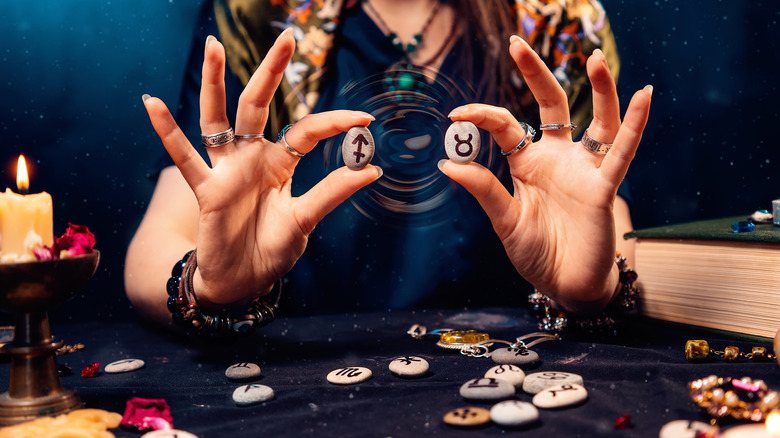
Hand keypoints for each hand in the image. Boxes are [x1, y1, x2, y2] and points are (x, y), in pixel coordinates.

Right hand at [141, 30, 381, 306]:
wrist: (241, 282)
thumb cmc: (271, 250)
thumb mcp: (305, 220)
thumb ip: (332, 192)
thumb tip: (373, 169)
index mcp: (280, 164)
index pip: (306, 131)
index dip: (334, 123)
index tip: (365, 120)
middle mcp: (252, 159)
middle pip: (259, 105)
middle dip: (271, 72)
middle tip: (288, 38)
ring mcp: (226, 170)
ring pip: (217, 118)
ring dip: (213, 82)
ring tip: (212, 46)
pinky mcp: (205, 189)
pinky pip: (183, 157)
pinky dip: (167, 131)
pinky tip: (152, 102)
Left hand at [440, 36, 651, 312]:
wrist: (564, 285)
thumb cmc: (536, 252)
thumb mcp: (504, 221)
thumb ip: (483, 190)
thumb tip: (448, 164)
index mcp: (528, 164)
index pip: (506, 126)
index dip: (482, 116)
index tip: (456, 115)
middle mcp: (557, 159)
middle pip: (552, 105)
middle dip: (536, 74)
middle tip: (517, 43)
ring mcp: (584, 170)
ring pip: (596, 120)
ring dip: (599, 89)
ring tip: (594, 58)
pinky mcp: (604, 188)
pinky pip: (621, 152)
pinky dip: (634, 125)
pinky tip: (643, 95)